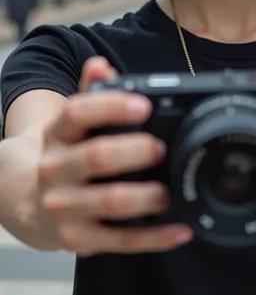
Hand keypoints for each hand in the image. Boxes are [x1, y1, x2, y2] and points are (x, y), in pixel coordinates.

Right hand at [37, 56, 192, 255]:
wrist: (25, 198)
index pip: (79, 112)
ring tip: (170, 190)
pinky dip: (155, 237)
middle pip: (97, 156)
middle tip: (162, 149)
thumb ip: (91, 92)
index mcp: (58, 133)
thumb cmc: (64, 150)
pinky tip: (179, 230)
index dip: (112, 106)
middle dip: (135, 151)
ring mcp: (65, 207)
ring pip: (111, 201)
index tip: (145, 104)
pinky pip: (121, 240)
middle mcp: (56, 169)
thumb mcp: (71, 121)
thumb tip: (100, 65)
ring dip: (147, 196)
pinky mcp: (78, 239)